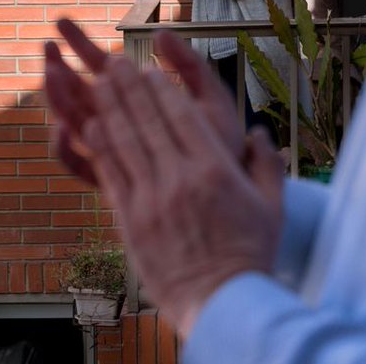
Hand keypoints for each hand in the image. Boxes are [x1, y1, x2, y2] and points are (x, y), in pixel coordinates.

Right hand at [45, 23, 244, 187]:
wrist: (232, 187)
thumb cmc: (223, 141)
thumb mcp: (210, 96)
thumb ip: (189, 65)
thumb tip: (159, 33)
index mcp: (139, 99)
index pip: (100, 67)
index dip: (80, 45)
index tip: (62, 23)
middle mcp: (121, 123)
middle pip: (77, 92)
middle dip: (57, 68)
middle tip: (46, 46)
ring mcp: (114, 151)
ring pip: (72, 122)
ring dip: (57, 98)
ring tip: (51, 74)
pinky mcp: (113, 180)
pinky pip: (77, 165)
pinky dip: (64, 148)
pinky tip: (62, 126)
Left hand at [80, 59, 283, 336]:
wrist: (222, 303)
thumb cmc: (251, 255)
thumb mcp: (272, 206)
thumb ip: (266, 165)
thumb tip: (258, 133)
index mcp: (216, 170)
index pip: (182, 117)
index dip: (162, 90)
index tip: (150, 71)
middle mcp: (181, 179)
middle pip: (149, 121)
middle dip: (130, 88)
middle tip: (115, 62)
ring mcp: (153, 200)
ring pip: (125, 142)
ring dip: (110, 108)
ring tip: (98, 82)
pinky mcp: (132, 221)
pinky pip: (112, 175)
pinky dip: (102, 146)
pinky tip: (93, 126)